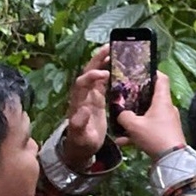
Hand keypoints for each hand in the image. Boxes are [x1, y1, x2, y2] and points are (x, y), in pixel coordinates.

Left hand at [62, 45, 109, 169]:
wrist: (82, 148)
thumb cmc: (81, 142)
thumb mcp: (81, 136)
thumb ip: (79, 124)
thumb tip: (83, 109)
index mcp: (77, 102)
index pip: (82, 83)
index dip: (92, 76)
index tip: (105, 73)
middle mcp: (82, 96)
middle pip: (87, 72)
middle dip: (96, 60)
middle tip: (108, 48)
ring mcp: (90, 96)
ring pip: (95, 75)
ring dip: (103, 62)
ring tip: (114, 51)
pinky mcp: (97, 99)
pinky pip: (102, 83)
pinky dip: (109, 73)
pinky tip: (118, 67)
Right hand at [116, 72, 185, 158]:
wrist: (172, 159)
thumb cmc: (154, 136)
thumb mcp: (133, 124)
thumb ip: (124, 115)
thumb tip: (121, 113)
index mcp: (162, 100)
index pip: (162, 78)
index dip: (152, 71)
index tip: (140, 70)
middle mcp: (167, 108)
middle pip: (152, 97)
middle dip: (136, 98)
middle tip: (123, 97)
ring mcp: (168, 121)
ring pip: (148, 115)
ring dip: (134, 120)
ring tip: (120, 125)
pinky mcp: (166, 133)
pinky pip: (149, 129)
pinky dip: (138, 133)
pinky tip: (124, 142)